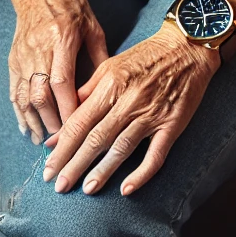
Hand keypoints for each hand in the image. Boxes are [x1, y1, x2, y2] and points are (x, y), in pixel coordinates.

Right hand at [6, 0, 107, 142]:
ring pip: (25, 97)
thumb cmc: (71, 6)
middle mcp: (39, 50)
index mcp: (62, 40)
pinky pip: (14, 92)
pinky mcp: (13, 61)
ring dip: (34, 122)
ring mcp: (23, 57)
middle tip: (63, 142)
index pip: (62, 82)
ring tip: (43, 142)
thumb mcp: (92, 27)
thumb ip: (100, 58)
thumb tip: (110, 90)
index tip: (77, 129)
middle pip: (41, 95)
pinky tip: (27, 129)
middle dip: (51, 122)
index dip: (67, 108)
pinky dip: (20, 113)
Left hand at [43, 27, 217, 195]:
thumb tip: (62, 124)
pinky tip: (127, 189)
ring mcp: (151, 115)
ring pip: (121, 148)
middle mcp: (128, 102)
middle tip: (59, 186)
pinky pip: (156, 154)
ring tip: (87, 189)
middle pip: (96, 139)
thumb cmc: (145, 57)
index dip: (62, 148)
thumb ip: (85, 94)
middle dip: (74, 165)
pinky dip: (142, 173)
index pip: (79, 123)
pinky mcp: (172, 125)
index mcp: (109, 86)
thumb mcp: (109, 67)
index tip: (48, 167)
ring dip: (103, 171)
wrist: (187, 47)